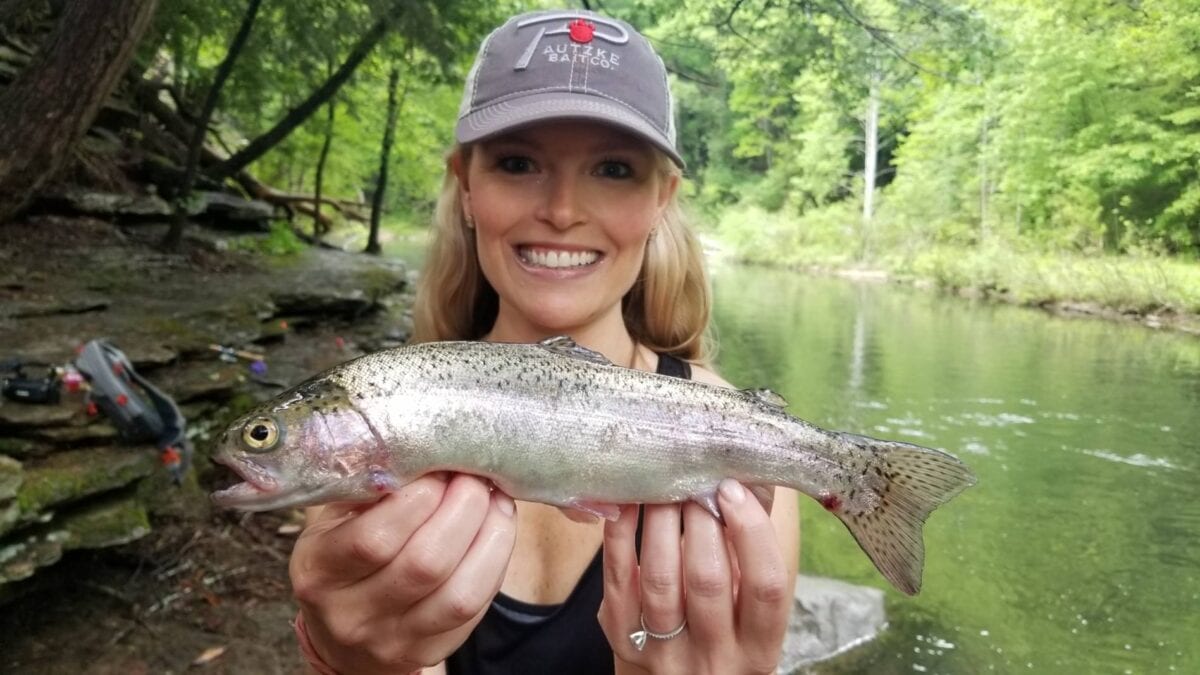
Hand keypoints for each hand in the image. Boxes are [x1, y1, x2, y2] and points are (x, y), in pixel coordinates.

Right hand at [289, 473, 517, 674]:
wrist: (341, 634)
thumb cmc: (345, 556)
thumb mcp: (336, 520)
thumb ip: (371, 488)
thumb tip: (422, 449)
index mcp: (319, 572)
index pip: (374, 538)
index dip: (419, 496)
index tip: (439, 465)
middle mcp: (352, 614)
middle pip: (424, 563)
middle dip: (462, 508)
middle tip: (473, 476)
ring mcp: (394, 640)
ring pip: (459, 592)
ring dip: (489, 533)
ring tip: (493, 498)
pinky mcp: (431, 651)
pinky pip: (476, 607)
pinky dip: (495, 560)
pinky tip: (497, 528)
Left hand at [598, 480, 791, 674]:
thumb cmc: (723, 627)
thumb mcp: (749, 605)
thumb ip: (751, 551)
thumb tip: (749, 478)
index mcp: (758, 647)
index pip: (766, 587)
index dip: (752, 531)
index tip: (733, 490)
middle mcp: (714, 657)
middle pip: (707, 579)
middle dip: (699, 518)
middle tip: (693, 479)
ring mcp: (665, 653)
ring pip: (660, 579)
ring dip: (660, 522)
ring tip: (663, 486)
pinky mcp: (623, 640)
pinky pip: (618, 580)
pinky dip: (620, 535)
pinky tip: (629, 503)